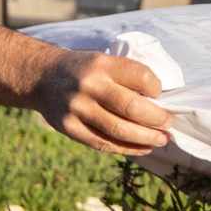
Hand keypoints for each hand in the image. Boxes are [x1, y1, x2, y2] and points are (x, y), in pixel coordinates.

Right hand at [30, 50, 172, 155]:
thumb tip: (162, 104)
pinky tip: (144, 148)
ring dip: (147, 138)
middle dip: (157, 119)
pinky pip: (104, 143)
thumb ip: (128, 78)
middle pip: (132, 107)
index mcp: (101, 64)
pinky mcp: (69, 127)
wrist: (42, 77)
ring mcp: (77, 108)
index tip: (159, 95)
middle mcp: (88, 85)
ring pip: (119, 130)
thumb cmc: (86, 71)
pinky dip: (128, 149)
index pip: (140, 77)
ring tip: (162, 140)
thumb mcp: (104, 61)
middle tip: (168, 124)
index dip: (156, 88)